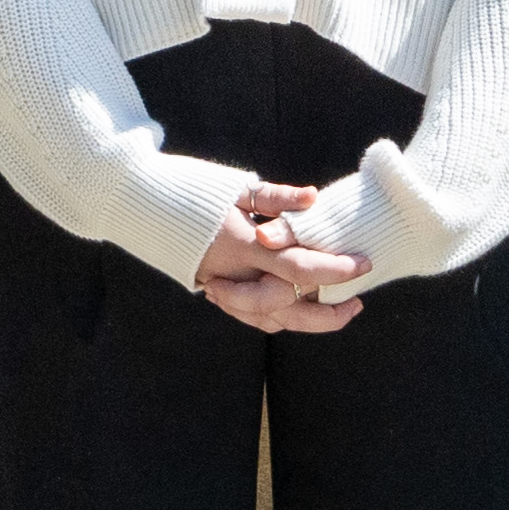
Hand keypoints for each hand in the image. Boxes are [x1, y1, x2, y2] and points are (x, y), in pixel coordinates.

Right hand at [190, 179, 370, 333]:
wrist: (144, 206)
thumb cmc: (192, 191)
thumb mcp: (235, 188)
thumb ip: (275, 197)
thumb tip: (314, 198)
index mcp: (243, 244)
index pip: (298, 266)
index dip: (335, 269)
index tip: (364, 263)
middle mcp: (235, 274)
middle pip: (288, 308)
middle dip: (328, 314)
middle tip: (358, 302)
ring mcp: (223, 287)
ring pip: (271, 320)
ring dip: (308, 321)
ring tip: (337, 310)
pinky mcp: (216, 292)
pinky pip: (251, 318)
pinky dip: (278, 319)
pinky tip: (299, 309)